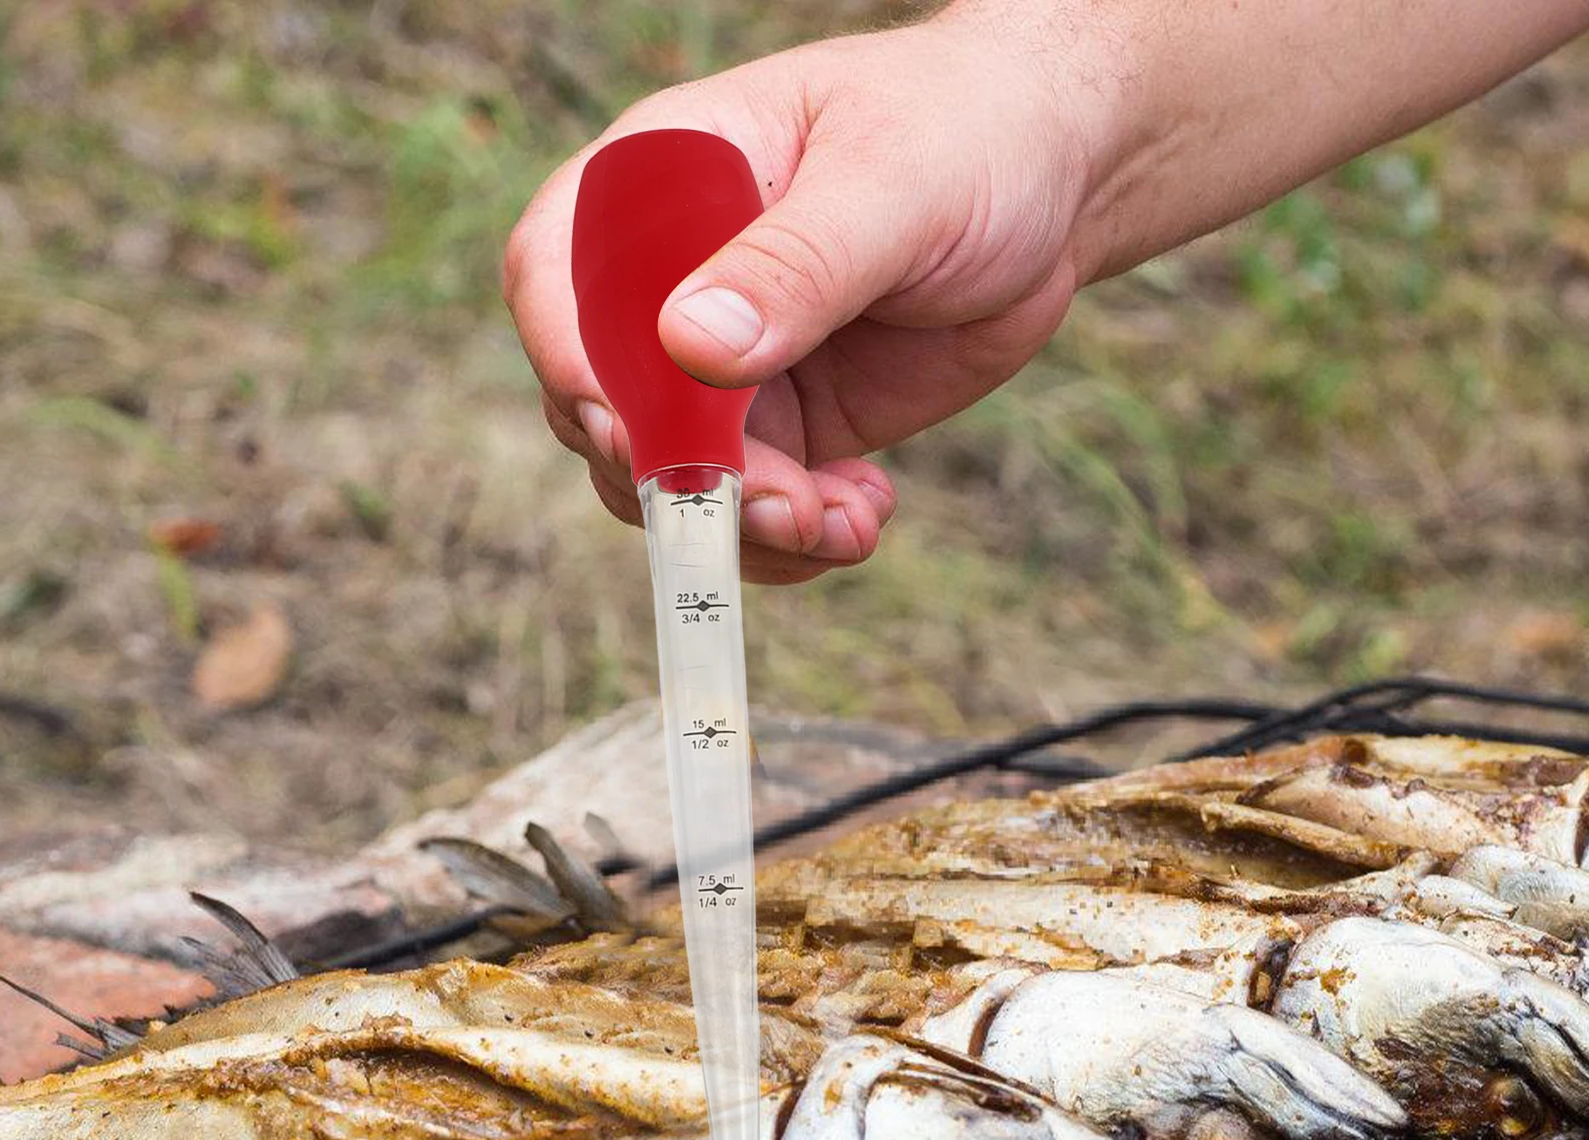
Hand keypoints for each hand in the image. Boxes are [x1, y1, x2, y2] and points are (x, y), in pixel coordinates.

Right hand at [504, 7, 1103, 583]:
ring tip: (847, 520)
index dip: (567, 358)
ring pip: (674, 481)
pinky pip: (750, 510)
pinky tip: (863, 516)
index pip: (555, 273)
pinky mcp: (781, 427)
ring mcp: (719, 369)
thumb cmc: (963, 134)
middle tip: (783, 505)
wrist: (1050, 186)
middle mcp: (669, 284)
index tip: (627, 432)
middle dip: (681, 477)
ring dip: (749, 527)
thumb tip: (691, 348)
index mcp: (661, 183)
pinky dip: (796, 539)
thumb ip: (794, 265)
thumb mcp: (890, 184)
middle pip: (605, 407)